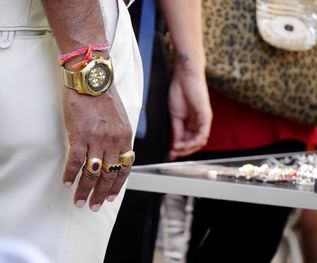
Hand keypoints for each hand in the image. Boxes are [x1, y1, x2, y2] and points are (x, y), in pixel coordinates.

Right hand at [62, 86, 132, 211]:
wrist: (92, 78)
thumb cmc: (106, 97)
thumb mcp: (121, 119)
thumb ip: (120, 138)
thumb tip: (116, 155)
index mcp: (125, 138)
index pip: (124, 169)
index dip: (118, 185)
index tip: (111, 196)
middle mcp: (114, 141)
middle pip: (109, 175)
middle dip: (102, 194)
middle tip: (95, 206)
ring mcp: (97, 139)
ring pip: (93, 173)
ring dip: (85, 190)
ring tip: (79, 201)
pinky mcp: (80, 134)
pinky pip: (75, 161)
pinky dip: (70, 174)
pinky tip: (66, 183)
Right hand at [168, 62, 212, 159]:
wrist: (184, 76)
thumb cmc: (179, 91)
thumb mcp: (175, 116)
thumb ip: (176, 130)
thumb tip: (175, 144)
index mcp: (192, 123)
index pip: (188, 141)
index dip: (180, 149)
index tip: (170, 154)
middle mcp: (200, 123)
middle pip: (194, 143)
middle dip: (183, 151)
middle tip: (173, 153)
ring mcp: (204, 120)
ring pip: (199, 142)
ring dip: (187, 148)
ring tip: (176, 149)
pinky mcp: (206, 117)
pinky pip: (202, 134)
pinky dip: (192, 142)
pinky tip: (183, 144)